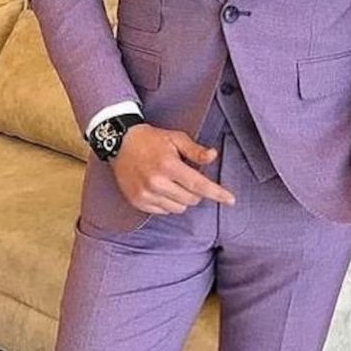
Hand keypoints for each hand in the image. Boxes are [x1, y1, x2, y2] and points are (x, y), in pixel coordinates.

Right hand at [109, 123, 235, 214]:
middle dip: (196, 191)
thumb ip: (195, 151)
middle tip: (188, 177)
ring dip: (182, 199)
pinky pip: (163, 211)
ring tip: (173, 182)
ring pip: (178, 208)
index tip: (230, 200)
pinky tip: (162, 189)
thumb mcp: (176, 138)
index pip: (199, 185)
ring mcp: (146, 194)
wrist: (119, 143)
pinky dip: (168, 203)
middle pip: (191, 199)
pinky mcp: (138, 201)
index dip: (217, 193)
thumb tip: (213, 156)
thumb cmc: (151, 140)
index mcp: (168, 165)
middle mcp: (156, 182)